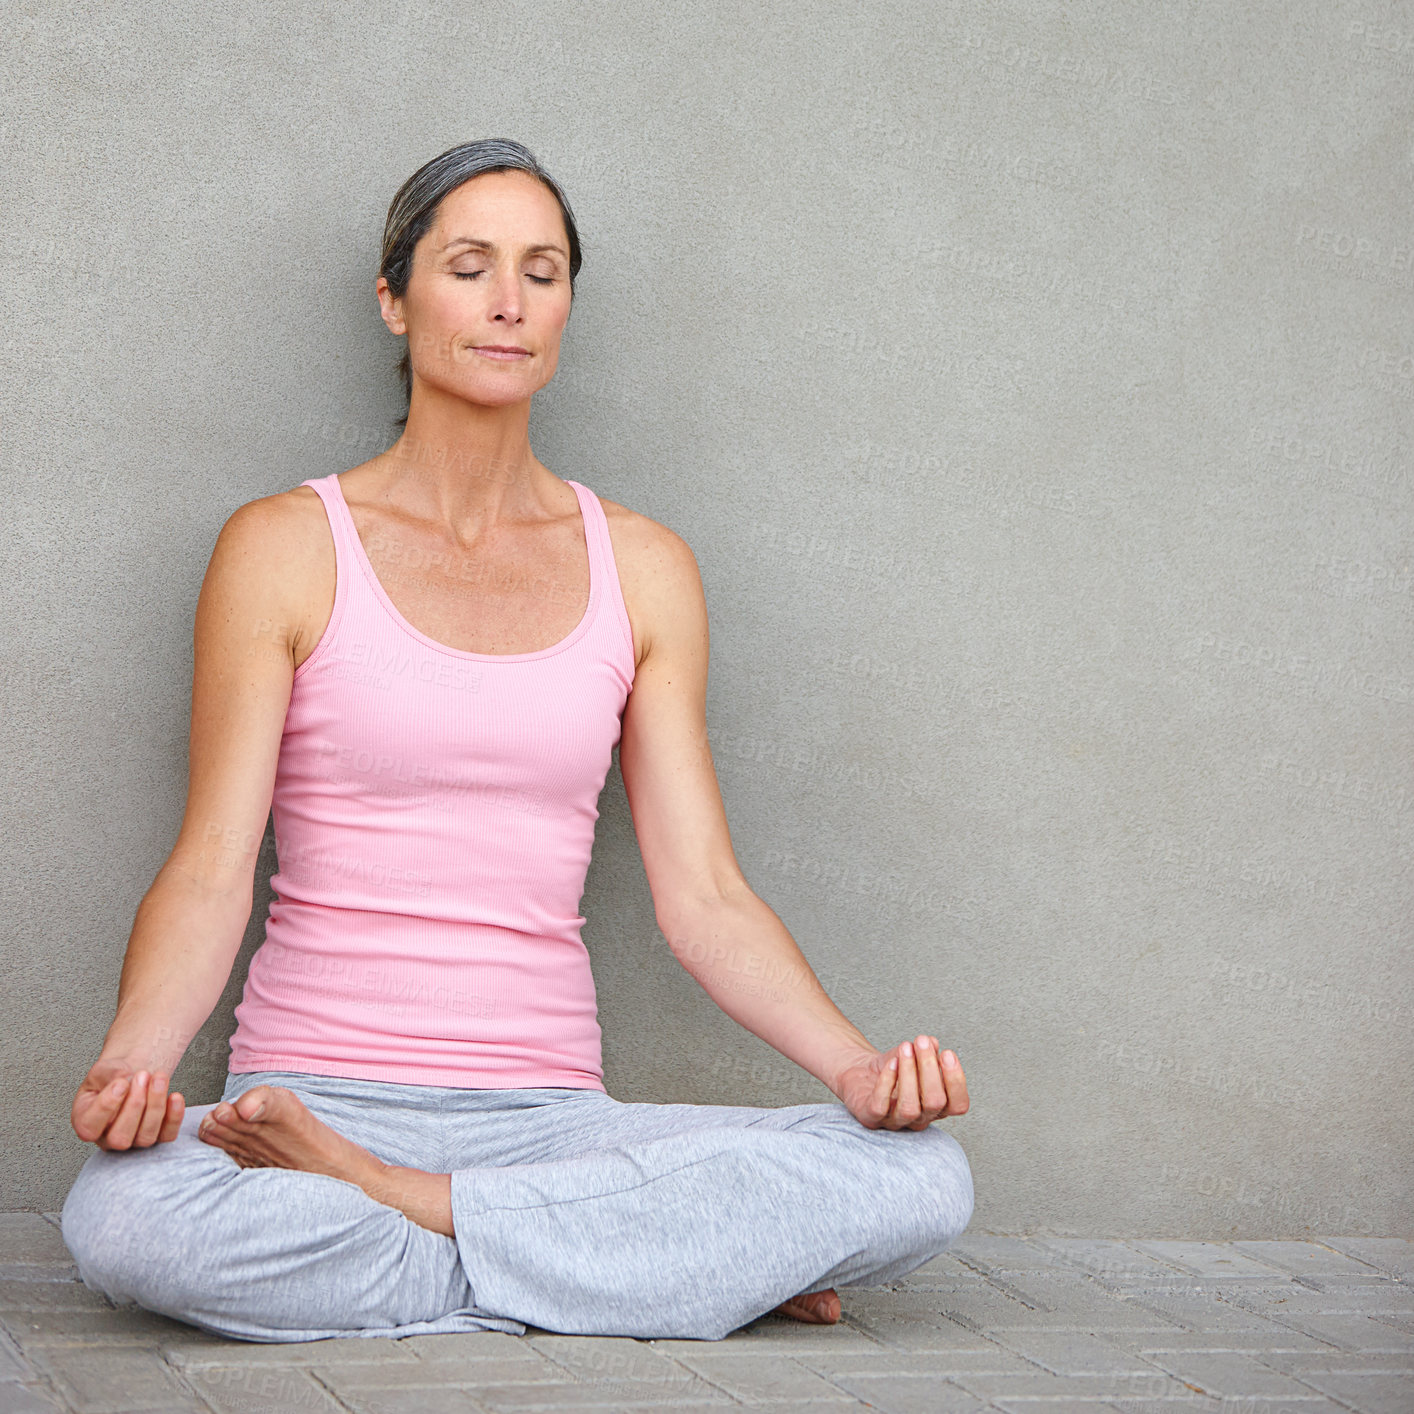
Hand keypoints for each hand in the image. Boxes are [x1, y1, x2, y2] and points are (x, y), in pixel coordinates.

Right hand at [71, 1058, 184, 1149]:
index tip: (120, 1083)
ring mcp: (133, 1141)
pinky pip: (167, 1136)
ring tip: (159, 1077)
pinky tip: (175, 1096)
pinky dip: (174, 1117)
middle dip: (134, 1105)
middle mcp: (108, 1138)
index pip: (89, 1127)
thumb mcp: (102, 1070)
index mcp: (86, 1123)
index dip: (106, 1106)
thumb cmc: (113, 1077)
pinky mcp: (158, 1137)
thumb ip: (109, 1075)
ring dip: (155, 1106)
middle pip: (120, 1137)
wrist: (134, 1075)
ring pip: (145, 1137)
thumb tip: (126, 1079)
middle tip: (142, 1076)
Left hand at [831, 1035, 968, 1129]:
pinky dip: (887, 1082)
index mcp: (936, 1107)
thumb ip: (927, 1051)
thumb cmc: (892, 1067)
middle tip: (922, 1041)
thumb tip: (932, 1043)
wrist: (861, 1071)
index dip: (956, 1081)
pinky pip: (880, 1106)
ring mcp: (895, 1122)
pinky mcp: (871, 1118)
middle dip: (930, 1068)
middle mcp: (919, 1119)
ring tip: (905, 1047)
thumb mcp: (914, 1055)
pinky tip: (891, 1062)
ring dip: (909, 1073)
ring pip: (910, 1107)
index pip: (958, 1105)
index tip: (947, 1053)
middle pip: (935, 1102)